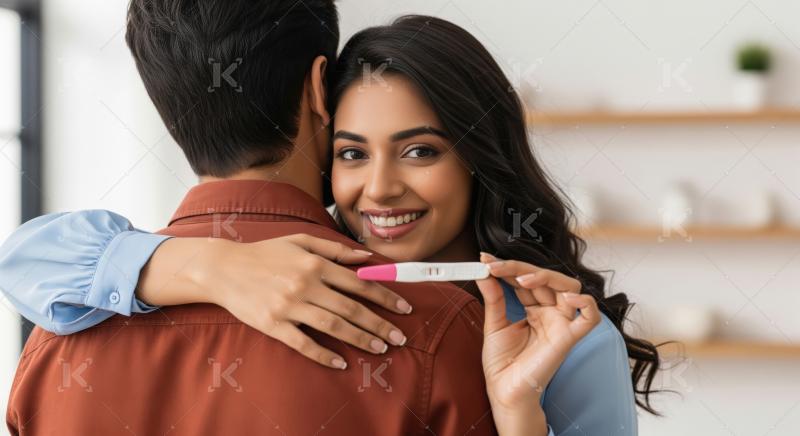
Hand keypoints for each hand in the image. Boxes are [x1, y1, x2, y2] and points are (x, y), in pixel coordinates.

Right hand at [138, 234, 411, 368]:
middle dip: (379, 324)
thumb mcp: (300, 241)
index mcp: (315, 263)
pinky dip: (324, 354)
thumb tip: (366, 258)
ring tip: (380, 348)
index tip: (404, 308)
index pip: (358, 283)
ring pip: (333, 326)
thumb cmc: (265, 253)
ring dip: (360, 339)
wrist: (223, 268)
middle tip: (400, 338)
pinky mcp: (273, 325)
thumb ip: (334, 248)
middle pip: (351, 308)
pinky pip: (304, 343)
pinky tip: (341, 362)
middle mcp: (305, 284)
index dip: (385, 296)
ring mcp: (289, 306)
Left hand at [475, 255, 599, 432]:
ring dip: (546, 276)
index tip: (486, 260)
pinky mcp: (568, 338)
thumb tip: (484, 272)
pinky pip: (589, 318)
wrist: (504, 391)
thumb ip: (493, 298)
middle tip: (496, 267)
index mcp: (534, 309)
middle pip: (546, 278)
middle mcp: (550, 313)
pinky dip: (585, 303)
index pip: (526, 279)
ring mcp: (561, 323)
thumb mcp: (493, 324)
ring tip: (521, 279)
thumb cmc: (502, 363)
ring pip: (569, 287)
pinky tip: (567, 297)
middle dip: (521, 268)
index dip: (508, 267)